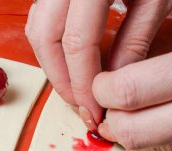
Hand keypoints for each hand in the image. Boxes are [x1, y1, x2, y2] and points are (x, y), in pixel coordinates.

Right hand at [25, 0, 171, 129]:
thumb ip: (134, 41)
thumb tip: (116, 85)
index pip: (77, 43)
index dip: (84, 84)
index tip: (95, 111)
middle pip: (46, 38)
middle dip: (62, 81)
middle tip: (82, 108)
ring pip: (37, 29)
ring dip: (53, 66)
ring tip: (76, 91)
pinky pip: (41, 18)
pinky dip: (52, 47)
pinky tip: (70, 63)